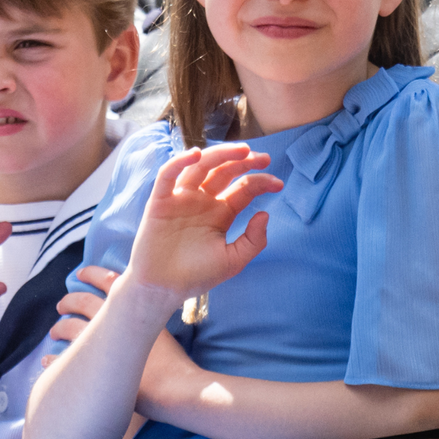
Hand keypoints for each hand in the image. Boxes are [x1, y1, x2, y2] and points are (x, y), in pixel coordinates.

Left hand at [46, 266, 196, 412]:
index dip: (92, 273)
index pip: (107, 280)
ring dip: (59, 327)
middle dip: (70, 300)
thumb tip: (140, 311)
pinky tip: (47, 359)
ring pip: (69, 327)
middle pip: (82, 301)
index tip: (81, 272)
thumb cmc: (173, 362)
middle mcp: (112, 319)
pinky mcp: (92, 368)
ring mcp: (99, 343)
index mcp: (131, 306)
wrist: (174, 388)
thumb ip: (147, 317)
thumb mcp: (162, 329)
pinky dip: (52, 358)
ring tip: (54, 332)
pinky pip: (62, 359)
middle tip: (62, 305)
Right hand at [130, 144, 280, 304]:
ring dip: (219, 154)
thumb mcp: (232, 260)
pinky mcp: (160, 201)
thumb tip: (265, 213)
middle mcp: (202, 201)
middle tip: (263, 158)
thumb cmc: (196, 276)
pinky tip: (196, 154)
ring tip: (241, 150)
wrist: (162, 289)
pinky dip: (179, 162)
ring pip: (200, 167)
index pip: (243, 189)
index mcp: (220, 213)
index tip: (278, 184)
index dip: (261, 182)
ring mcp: (181, 198)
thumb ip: (253, 240)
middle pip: (224, 172)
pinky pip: (168, 175)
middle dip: (244, 162)